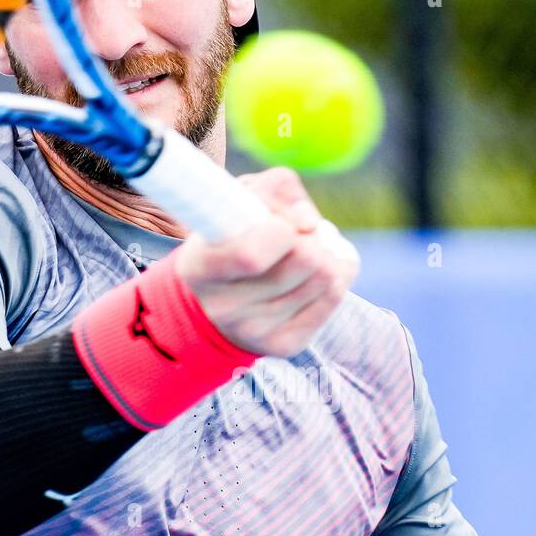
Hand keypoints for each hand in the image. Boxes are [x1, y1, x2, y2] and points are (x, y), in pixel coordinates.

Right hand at [173, 167, 358, 358]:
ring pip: (327, 279)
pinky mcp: (284, 345)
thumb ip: (273, 190)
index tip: (281, 224)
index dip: (282, 229)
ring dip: (327, 256)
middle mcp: (223, 307)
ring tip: (307, 253)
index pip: (252, 255)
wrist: (219, 299)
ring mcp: (255, 332)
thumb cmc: (232, 235)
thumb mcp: (238, 199)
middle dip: (312, 239)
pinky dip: (336, 278)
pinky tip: (315, 274)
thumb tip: (308, 222)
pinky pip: (333, 299)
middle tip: (299, 237)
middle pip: (306, 261)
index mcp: (200, 268)